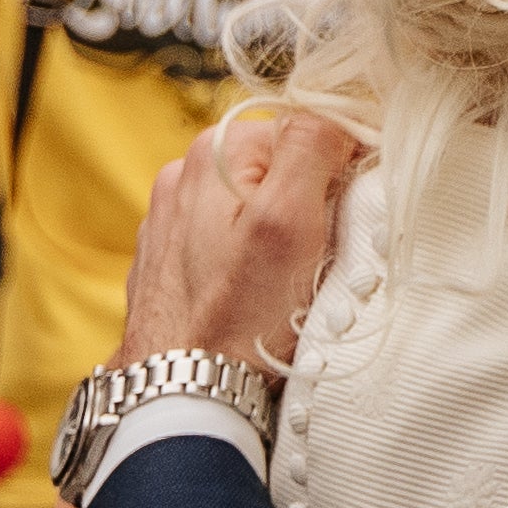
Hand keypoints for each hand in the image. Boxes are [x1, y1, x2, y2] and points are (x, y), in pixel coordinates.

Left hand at [121, 107, 357, 375]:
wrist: (179, 394)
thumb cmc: (235, 319)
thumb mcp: (289, 223)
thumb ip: (311, 149)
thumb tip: (333, 113)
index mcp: (213, 151)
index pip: (307, 130)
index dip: (338, 174)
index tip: (337, 221)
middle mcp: (183, 175)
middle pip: (280, 169)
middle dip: (307, 208)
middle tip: (310, 260)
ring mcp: (170, 219)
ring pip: (254, 208)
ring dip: (278, 239)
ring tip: (279, 287)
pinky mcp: (168, 259)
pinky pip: (227, 243)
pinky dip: (247, 265)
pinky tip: (250, 298)